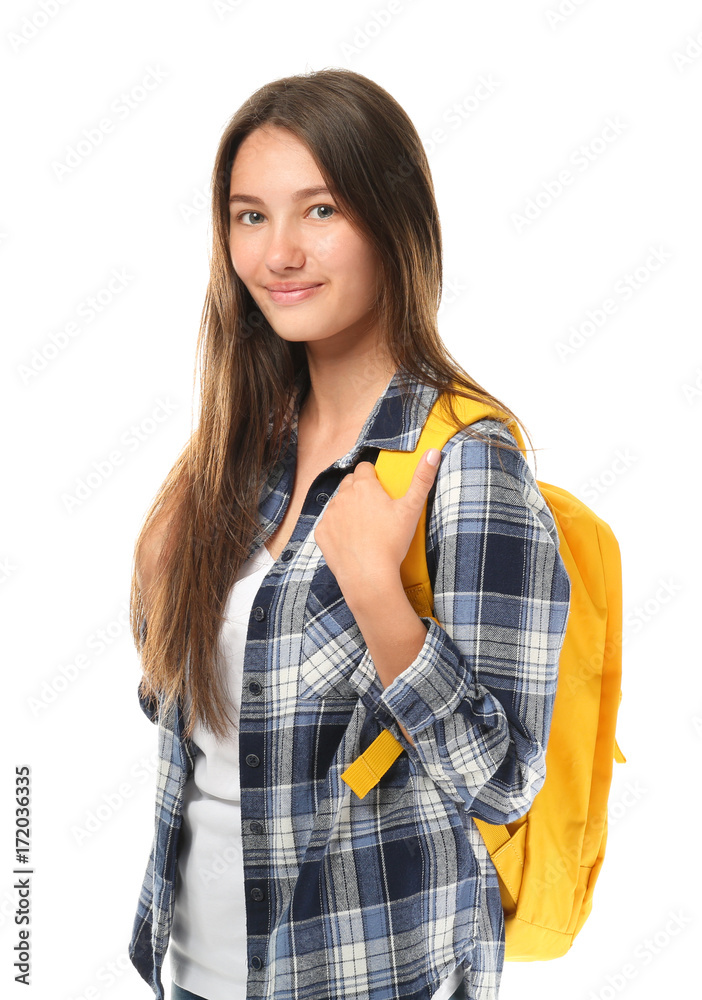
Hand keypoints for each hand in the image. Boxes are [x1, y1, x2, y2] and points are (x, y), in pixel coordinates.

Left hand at [313, 448, 441, 598]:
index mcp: (363, 486)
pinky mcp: (321, 533)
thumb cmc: (392, 542)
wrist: (369, 576)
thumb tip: (433, 452)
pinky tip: (350, 540)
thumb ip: (423, 478)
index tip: (380, 490)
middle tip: (374, 509)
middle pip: (349, 483)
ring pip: (337, 503)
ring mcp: (329, 515)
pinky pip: (327, 524)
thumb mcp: (411, 509)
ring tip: (363, 526)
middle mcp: (342, 496)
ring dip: (347, 508)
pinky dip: (336, 529)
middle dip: (359, 490)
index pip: (364, 468)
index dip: (373, 476)